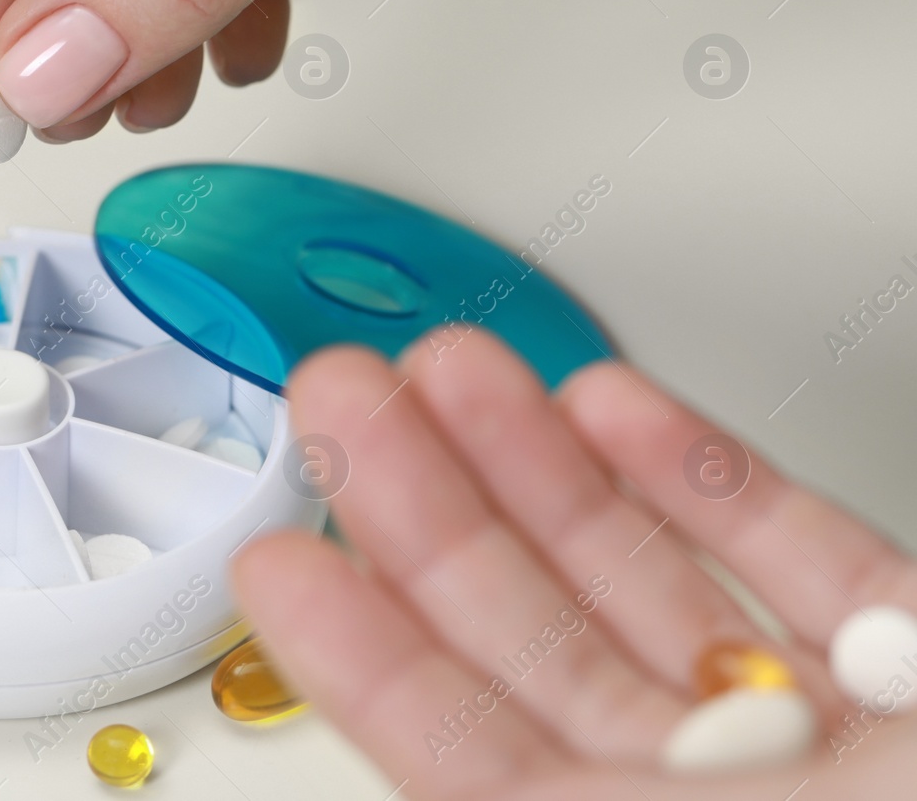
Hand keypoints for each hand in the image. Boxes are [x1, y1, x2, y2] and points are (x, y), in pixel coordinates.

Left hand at [233, 330, 916, 799]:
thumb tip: (388, 786)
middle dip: (429, 514)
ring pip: (647, 587)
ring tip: (452, 370)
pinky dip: (703, 477)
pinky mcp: (913, 662)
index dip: (362, 657)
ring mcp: (820, 741)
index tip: (276, 558)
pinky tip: (611, 407)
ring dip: (544, 470)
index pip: (467, 757)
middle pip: (539, 648)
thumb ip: (516, 798)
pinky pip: (799, 560)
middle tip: (343, 406)